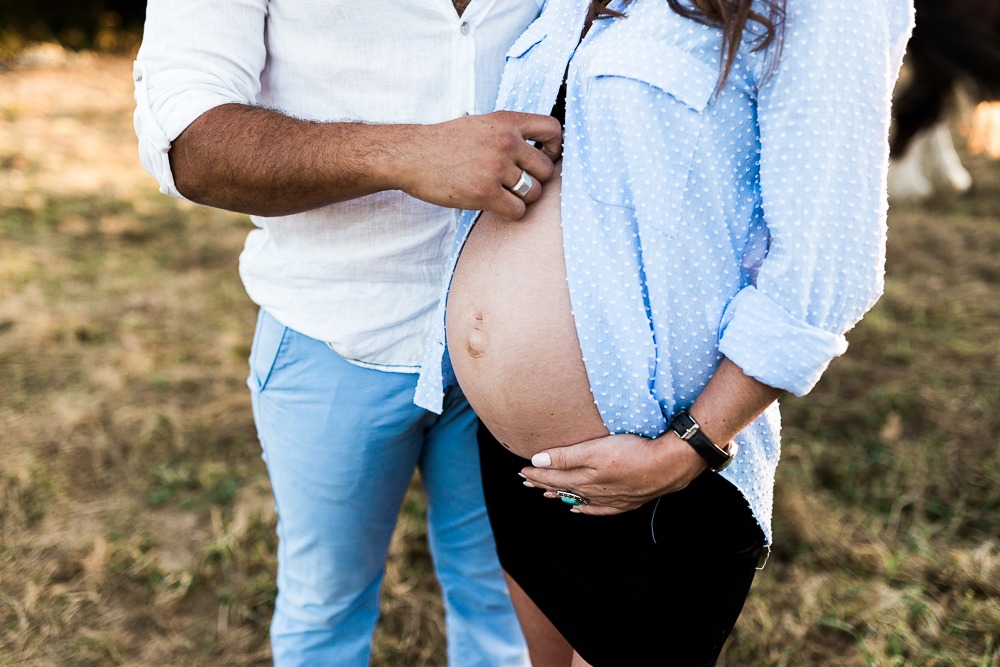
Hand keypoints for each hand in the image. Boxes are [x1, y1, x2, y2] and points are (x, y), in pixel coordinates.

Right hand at [395, 111, 562, 219]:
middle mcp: (505, 142)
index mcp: (506, 121)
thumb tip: (539, 150)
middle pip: (547, 169)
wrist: (411, 156)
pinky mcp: (485, 193)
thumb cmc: (445, 142)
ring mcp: (496, 168)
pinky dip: (510, 212)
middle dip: (537, 180)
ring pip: (534, 192)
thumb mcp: (481, 124)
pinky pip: (518, 210)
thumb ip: (509, 132)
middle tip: (518, 183)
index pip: (553, 129)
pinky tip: (496, 206)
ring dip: (523, 198)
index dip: (555, 147)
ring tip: (504, 194)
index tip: (544, 157)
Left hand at [520, 432, 707, 515]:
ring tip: (544, 494)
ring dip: (560, 495)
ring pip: (578, 498)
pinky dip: (585, 509)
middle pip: (563, 487)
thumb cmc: (634, 451)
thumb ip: (566, 456)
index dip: (537, 473)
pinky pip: (599, 509)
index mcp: (586, 476)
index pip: (554, 475)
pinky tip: (576, 508)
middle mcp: (595, 490)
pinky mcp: (626, 499)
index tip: (522, 470)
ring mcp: (611, 497)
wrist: (670, 464)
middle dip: (543, 483)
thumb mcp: (596, 449)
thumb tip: (537, 461)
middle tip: (526, 481)